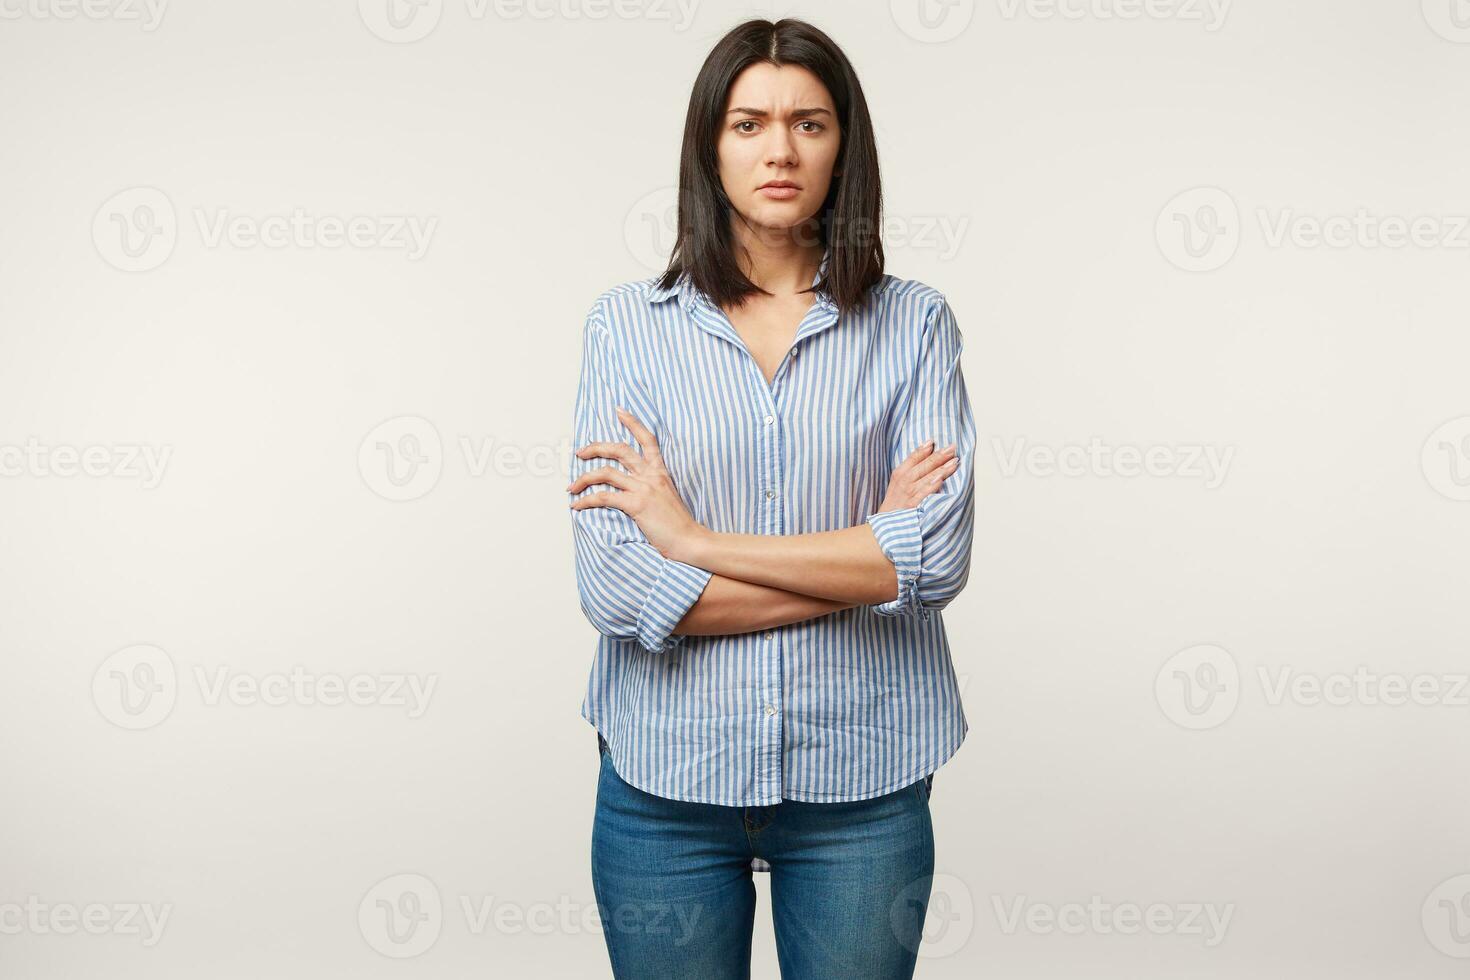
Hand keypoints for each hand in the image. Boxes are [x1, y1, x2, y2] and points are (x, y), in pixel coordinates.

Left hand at [566, 407, 707, 563]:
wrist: (689, 540)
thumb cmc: (678, 524)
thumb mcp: (668, 497)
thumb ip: (652, 487)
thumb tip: (634, 488)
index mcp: (660, 472)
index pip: (647, 439)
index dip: (633, 423)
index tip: (619, 411)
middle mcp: (651, 475)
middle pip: (619, 450)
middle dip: (596, 447)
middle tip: (580, 452)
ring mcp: (643, 488)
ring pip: (606, 473)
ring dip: (583, 478)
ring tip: (572, 486)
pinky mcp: (636, 504)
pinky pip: (604, 496)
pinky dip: (586, 500)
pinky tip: (577, 505)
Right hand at [877, 440, 957, 512]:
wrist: (884, 526)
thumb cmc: (895, 504)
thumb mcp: (897, 484)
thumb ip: (911, 470)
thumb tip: (929, 456)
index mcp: (900, 474)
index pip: (913, 457)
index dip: (924, 448)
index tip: (934, 441)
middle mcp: (904, 481)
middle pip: (923, 465)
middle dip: (939, 456)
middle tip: (952, 447)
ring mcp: (908, 494)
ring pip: (927, 477)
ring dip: (941, 469)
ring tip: (954, 461)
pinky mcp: (912, 506)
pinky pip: (923, 494)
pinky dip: (931, 486)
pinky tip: (941, 479)